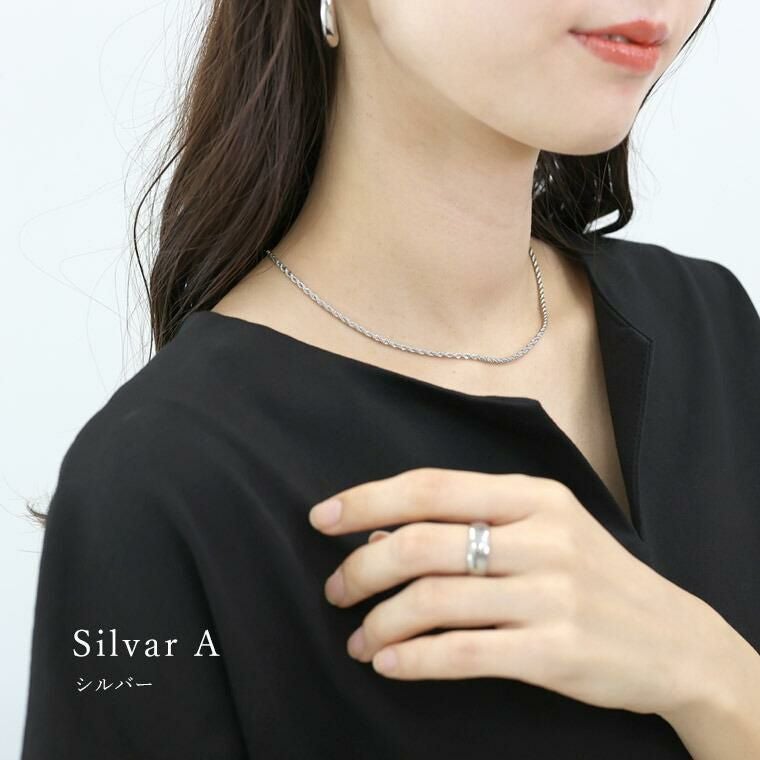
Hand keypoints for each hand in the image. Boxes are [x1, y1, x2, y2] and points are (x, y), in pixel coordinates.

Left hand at [308, 467, 720, 716]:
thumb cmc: (592, 575)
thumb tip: (382, 533)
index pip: (431, 488)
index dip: (368, 501)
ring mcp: (551, 594)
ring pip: (435, 600)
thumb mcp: (545, 528)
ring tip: (360, 639)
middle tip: (336, 590)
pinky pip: (465, 652)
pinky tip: (389, 664)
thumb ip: (473, 522)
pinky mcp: (556, 651)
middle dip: (363, 568)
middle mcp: (541, 537)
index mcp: (533, 495)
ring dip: (381, 622)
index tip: (323, 519)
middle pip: (423, 543)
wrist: (672, 639)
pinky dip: (414, 659)